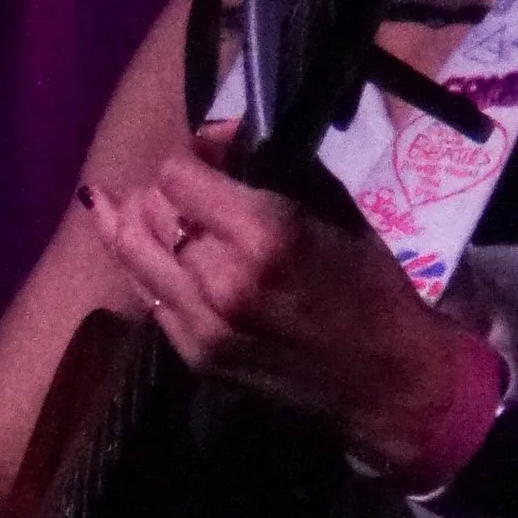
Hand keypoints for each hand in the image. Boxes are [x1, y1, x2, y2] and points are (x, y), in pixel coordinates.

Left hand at [80, 146, 500, 482]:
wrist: (386, 379)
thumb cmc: (372, 284)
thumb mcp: (333, 208)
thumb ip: (270, 168)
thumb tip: (220, 137)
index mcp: (265, 237)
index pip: (178, 174)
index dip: (192, 151)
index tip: (214, 151)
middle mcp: (222, 280)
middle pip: (150, 207)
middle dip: (167, 184)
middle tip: (194, 182)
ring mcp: (201, 323)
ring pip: (131, 249)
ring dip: (141, 218)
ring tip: (158, 204)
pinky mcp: (192, 354)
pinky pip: (144, 292)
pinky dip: (143, 259)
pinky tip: (139, 237)